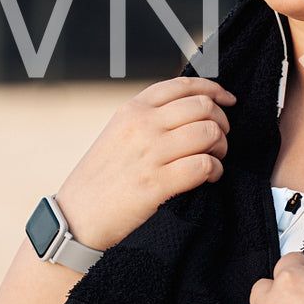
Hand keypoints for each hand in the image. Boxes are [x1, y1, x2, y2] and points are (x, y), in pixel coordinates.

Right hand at [55, 77, 234, 250]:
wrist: (76, 218)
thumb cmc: (100, 178)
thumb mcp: (117, 133)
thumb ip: (148, 117)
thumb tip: (191, 108)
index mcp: (132, 109)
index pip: (184, 85)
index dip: (214, 90)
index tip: (227, 100)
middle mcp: (142, 125)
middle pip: (203, 107)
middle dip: (221, 122)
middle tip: (219, 139)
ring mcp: (150, 153)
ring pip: (209, 133)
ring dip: (220, 147)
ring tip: (214, 159)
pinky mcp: (157, 184)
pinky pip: (204, 165)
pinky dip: (215, 171)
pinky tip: (209, 177)